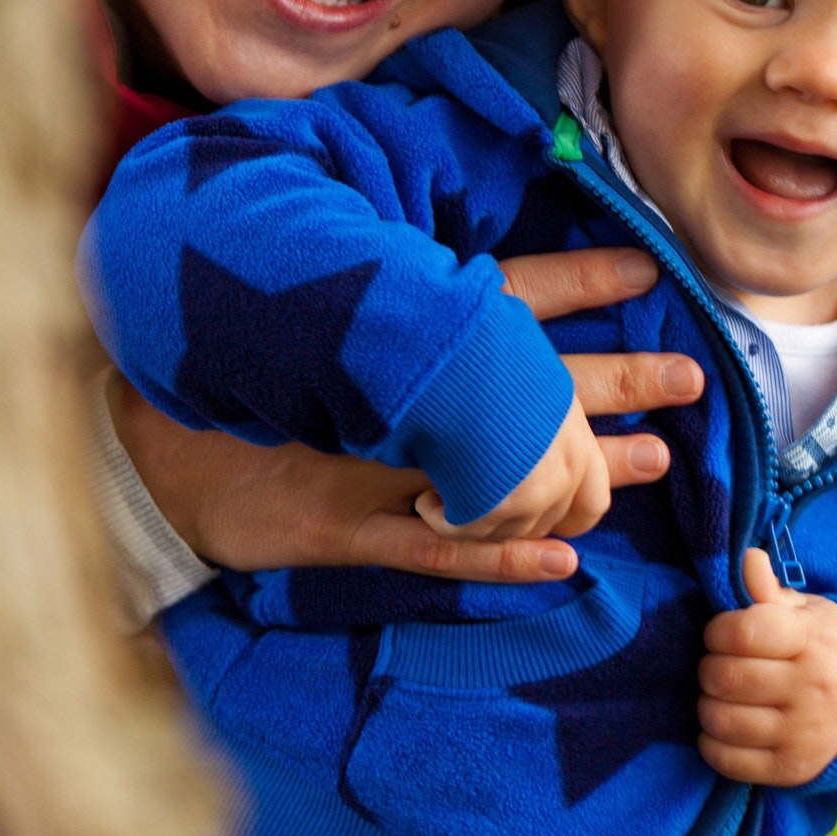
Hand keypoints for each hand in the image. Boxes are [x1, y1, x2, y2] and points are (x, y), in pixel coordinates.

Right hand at [110, 246, 702, 584]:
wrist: (140, 444)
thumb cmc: (236, 373)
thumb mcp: (307, 321)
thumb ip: (383, 297)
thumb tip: (466, 270)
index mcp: (387, 337)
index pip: (502, 298)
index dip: (578, 285)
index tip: (652, 274)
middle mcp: (392, 395)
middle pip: (525, 383)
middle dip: (615, 380)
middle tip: (696, 377)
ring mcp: (371, 465)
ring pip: (498, 466)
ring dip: (585, 468)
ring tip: (664, 461)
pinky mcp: (342, 530)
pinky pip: (434, 546)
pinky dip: (498, 555)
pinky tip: (564, 565)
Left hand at [697, 548, 836, 785]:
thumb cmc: (825, 649)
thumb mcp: (807, 612)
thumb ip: (769, 590)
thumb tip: (747, 558)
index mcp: (812, 642)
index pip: (744, 632)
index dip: (719, 629)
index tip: (722, 632)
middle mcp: (810, 691)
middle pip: (727, 676)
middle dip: (709, 666)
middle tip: (720, 663)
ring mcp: (801, 735)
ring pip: (721, 719)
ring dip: (708, 704)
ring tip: (722, 694)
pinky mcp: (790, 770)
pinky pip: (726, 760)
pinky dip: (712, 742)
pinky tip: (726, 725)